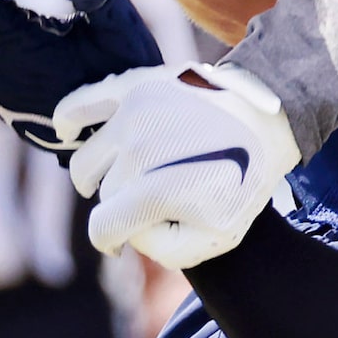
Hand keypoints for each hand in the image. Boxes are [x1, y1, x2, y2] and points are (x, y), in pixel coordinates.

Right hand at [58, 64, 299, 267]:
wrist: (270, 120)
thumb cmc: (245, 181)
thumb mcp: (219, 235)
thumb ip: (166, 249)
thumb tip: (126, 233)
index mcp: (157, 191)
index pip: (104, 227)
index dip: (111, 241)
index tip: (120, 242)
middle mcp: (138, 150)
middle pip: (103, 193)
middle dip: (122, 205)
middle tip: (152, 202)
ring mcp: (134, 115)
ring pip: (89, 159)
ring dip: (102, 175)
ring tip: (127, 177)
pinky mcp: (135, 87)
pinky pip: (82, 103)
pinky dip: (69, 119)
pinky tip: (67, 131)